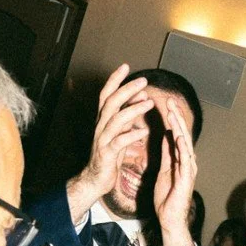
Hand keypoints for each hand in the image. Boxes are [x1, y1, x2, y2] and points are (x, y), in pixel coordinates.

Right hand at [66, 65, 151, 221]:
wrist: (95, 179)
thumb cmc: (109, 155)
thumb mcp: (120, 131)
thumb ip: (128, 115)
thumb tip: (141, 97)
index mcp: (103, 120)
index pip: (106, 94)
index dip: (115, 79)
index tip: (125, 66)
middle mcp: (101, 126)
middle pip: (111, 102)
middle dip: (127, 89)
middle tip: (143, 81)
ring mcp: (103, 139)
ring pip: (116, 120)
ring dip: (133, 109)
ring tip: (149, 103)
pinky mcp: (107, 154)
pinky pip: (119, 142)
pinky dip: (132, 135)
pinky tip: (144, 131)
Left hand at [153, 98, 196, 233]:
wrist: (169, 218)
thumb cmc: (167, 197)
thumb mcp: (163, 170)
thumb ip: (167, 153)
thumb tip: (166, 136)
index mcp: (180, 159)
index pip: (176, 134)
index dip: (171, 119)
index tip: (165, 103)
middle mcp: (187, 161)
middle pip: (182, 134)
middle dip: (176, 117)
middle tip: (170, 100)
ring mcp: (188, 169)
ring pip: (185, 144)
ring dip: (179, 127)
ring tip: (173, 113)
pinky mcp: (186, 178)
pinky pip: (185, 160)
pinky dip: (183, 147)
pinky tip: (179, 136)